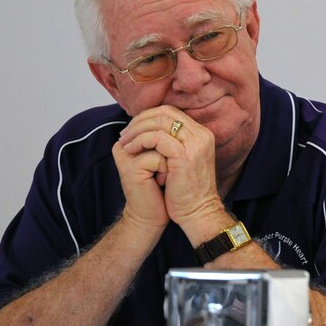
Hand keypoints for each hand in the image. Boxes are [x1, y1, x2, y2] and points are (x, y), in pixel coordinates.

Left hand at [118, 106, 222, 228]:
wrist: (198, 213)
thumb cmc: (187, 192)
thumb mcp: (183, 162)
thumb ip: (173, 144)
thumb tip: (149, 131)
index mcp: (202, 135)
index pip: (171, 112)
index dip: (149, 117)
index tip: (133, 129)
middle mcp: (201, 135)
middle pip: (165, 112)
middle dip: (140, 120)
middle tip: (124, 133)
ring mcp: (195, 144)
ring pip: (160, 121)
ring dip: (137, 129)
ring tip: (124, 142)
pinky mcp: (184, 155)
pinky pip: (157, 137)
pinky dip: (139, 140)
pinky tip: (130, 150)